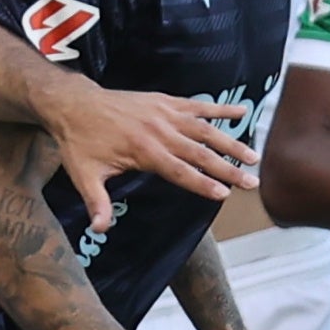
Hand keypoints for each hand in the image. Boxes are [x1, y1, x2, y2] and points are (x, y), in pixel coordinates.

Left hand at [36, 78, 257, 235]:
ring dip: (232, 142)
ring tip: (254, 156)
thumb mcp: (84, 175)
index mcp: (144, 151)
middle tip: (251, 182)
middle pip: (201, 153)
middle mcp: (160, 131)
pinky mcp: (165, 101)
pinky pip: (198, 105)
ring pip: (206, 129)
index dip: (202, 184)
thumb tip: (99, 229)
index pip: (180, 171)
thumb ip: (96, 202)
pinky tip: (242, 111)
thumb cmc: (80, 142)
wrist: (74, 104)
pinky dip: (220, 108)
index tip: (224, 195)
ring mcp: (165, 113)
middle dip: (228, 169)